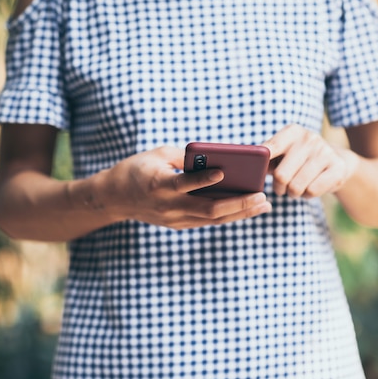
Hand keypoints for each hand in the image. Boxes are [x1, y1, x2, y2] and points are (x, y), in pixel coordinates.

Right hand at [93, 146, 271, 228]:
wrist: (114, 198)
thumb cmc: (137, 169)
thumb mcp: (157, 154)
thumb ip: (184, 157)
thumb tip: (215, 158)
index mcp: (158, 184)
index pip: (184, 183)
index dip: (204, 179)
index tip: (225, 172)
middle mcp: (167, 206)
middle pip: (207, 209)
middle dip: (237, 203)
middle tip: (261, 196)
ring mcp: (173, 219)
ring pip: (212, 219)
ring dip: (239, 213)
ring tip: (263, 205)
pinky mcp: (178, 224)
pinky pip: (207, 221)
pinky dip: (228, 215)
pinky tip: (247, 209)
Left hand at [262, 124, 358, 197]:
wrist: (336, 161)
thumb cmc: (298, 159)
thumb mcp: (283, 152)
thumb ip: (265, 157)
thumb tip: (245, 166)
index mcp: (292, 132)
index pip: (270, 149)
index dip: (261, 164)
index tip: (256, 172)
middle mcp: (309, 139)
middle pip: (281, 176)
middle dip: (278, 187)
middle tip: (280, 187)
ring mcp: (325, 152)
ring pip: (296, 187)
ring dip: (292, 193)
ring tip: (295, 188)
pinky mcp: (337, 168)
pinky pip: (312, 191)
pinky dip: (307, 195)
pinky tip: (309, 188)